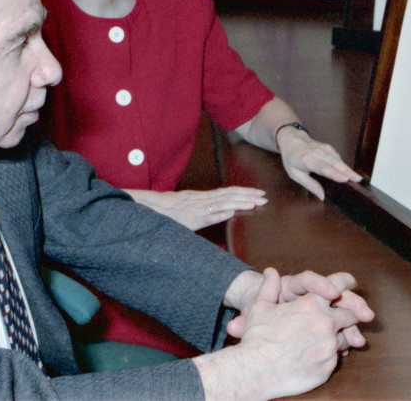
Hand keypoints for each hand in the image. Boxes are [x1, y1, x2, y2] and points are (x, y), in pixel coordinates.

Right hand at [127, 187, 266, 230]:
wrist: (145, 208)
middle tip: (265, 197)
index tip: (258, 193)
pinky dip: (218, 213)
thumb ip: (202, 211)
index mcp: (200, 197)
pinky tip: (230, 212)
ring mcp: (195, 208)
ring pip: (221, 203)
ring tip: (255, 202)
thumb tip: (220, 212)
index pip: (227, 192)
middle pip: (228, 195)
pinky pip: (205, 215)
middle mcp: (200, 199)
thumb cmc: (164, 211)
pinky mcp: (188, 218)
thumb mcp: (185, 209)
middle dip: (248, 196)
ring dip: (239, 202)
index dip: (243, 192)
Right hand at [197, 268, 368, 399]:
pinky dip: (330, 355)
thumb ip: (269, 286)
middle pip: (350, 315)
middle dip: (348, 315)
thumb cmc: (258, 336)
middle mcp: (326, 323)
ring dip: (340, 337)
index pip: (340, 286)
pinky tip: (317, 355)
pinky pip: (336, 358)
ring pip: (346, 339)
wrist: (256, 370)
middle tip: (344, 317)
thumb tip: (270, 271)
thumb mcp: (260, 305)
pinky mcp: (328, 367)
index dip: (346, 283)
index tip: (351, 284)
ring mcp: (329, 346)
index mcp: (312, 303)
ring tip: (325, 339)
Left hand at [276, 126, 362, 199]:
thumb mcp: (295, 174)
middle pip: (334, 162)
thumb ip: (310, 185)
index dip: (334, 173)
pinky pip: (338, 157)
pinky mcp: (329, 148)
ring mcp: (324, 149)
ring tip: (357, 178)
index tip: (344, 179)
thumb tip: (322, 196)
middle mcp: (317, 153)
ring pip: (338, 159)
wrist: (291, 139)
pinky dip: (344, 164)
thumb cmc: (291, 158)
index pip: (322, 167)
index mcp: (306, 160)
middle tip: (357, 180)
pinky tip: (349, 171)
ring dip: (348, 168)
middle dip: (347, 171)